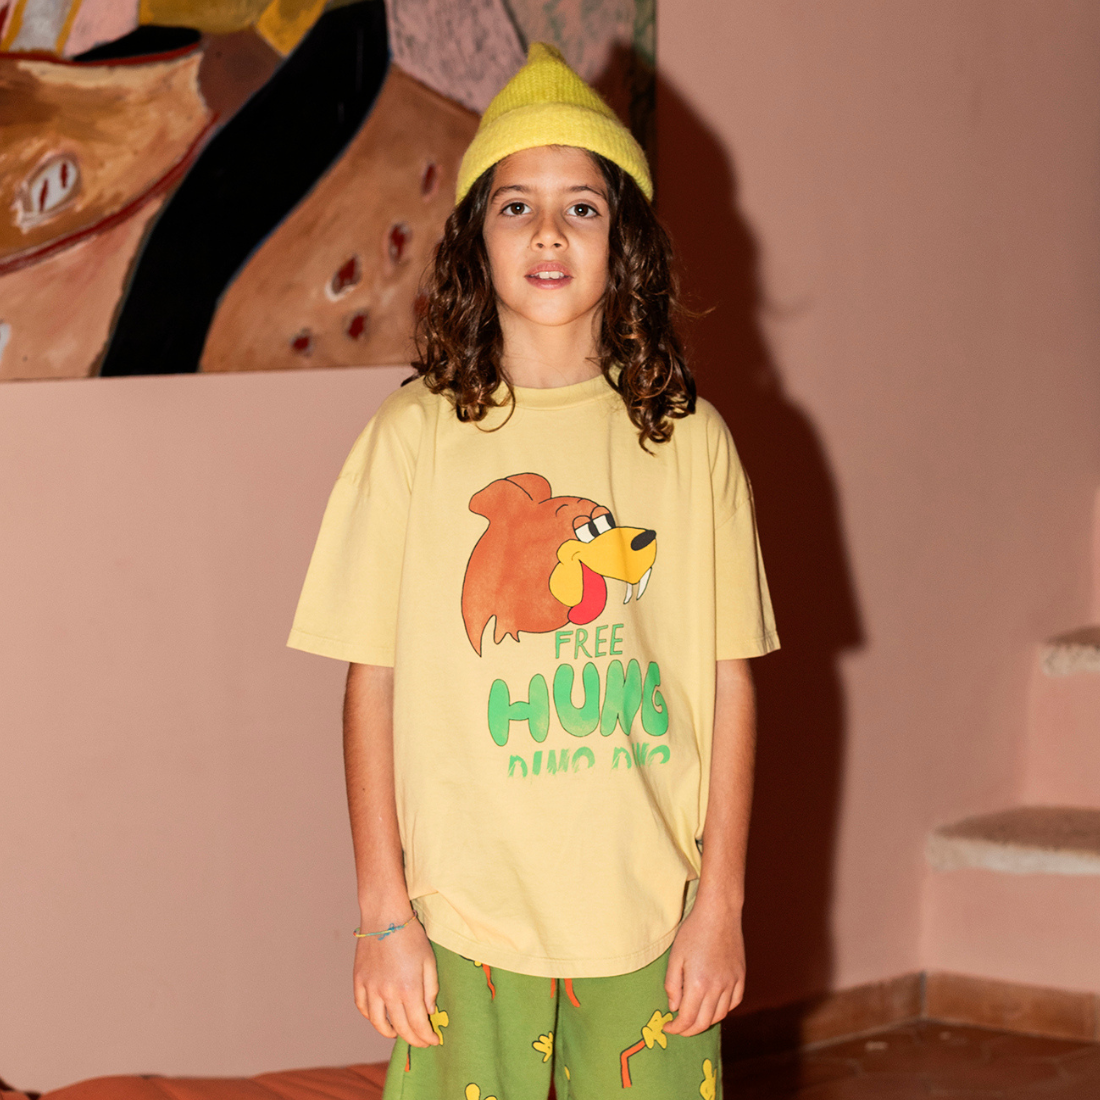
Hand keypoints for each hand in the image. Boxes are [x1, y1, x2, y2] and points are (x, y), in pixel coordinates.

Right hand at [353, 914, 439, 1047]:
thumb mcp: (429, 961)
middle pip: (400, 1028)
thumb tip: (428, 1012)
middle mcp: (388, 993)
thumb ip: (430, 990)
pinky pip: (363, 1008)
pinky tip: (380, 1017)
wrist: (385, 916)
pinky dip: (371, 1017)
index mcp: (409, 989)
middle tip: (421, 1040)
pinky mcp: (359, 981)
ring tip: (398, 1033)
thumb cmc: (411, 936)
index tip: (433, 1041)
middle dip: (413, 1038)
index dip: (426, 1037)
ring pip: (378, 1023)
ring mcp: (371, 988)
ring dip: (390, 1032)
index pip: (418, 1025)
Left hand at [663, 896, 744, 1035]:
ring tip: (694, 1017)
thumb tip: (674, 1008)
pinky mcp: (741, 977)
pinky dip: (723, 1009)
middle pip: (703, 1022)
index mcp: (698, 984)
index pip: (687, 1019)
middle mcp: (717, 988)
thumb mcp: (675, 956)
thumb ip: (672, 985)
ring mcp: (732, 983)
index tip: (668, 1027)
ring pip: (720, 1015)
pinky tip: (714, 1005)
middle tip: (679, 1028)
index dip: (676, 1028)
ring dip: (705, 1021)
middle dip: (689, 1030)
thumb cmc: (693, 932)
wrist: (719, 913)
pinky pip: (734, 1002)